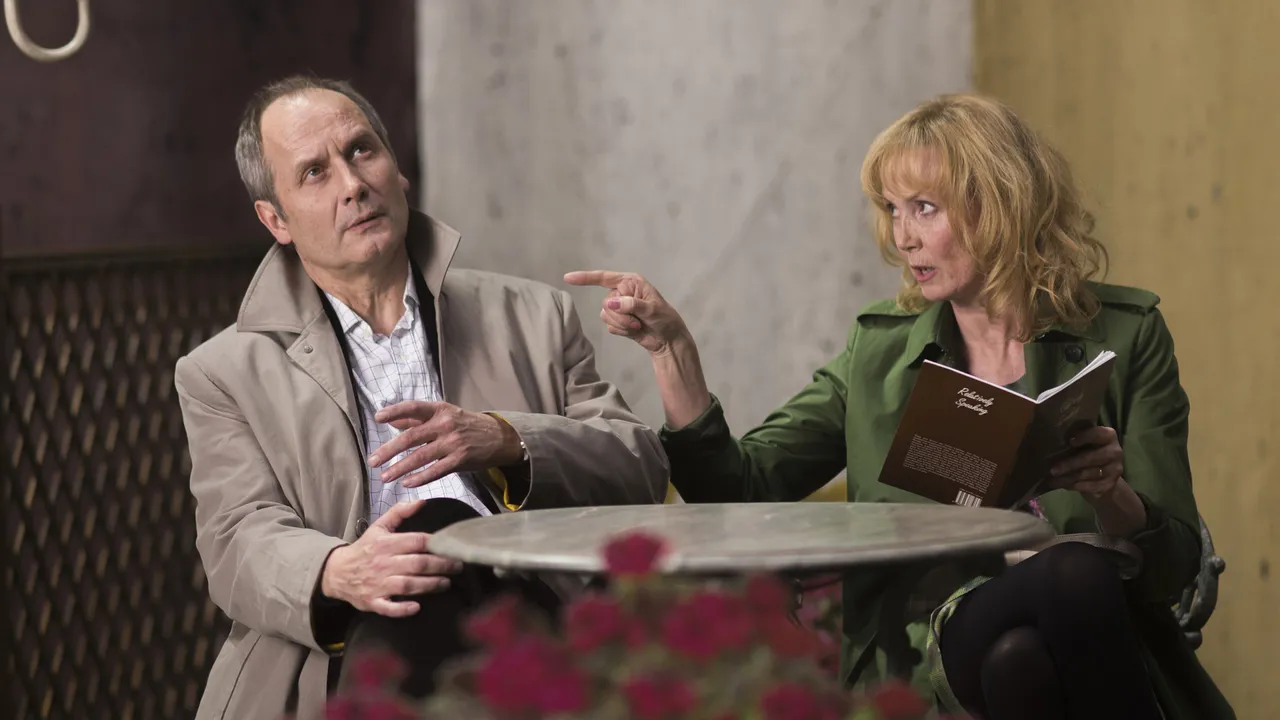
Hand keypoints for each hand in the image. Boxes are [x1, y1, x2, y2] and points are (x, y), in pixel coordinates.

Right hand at [320, 500, 463, 616]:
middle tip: (458, 566)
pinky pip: (388, 607)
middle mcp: (383, 563)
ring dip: (429, 585)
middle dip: (441, 565)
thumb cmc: (364, 548)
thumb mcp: (378, 527)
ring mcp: (378, 584)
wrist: (337, 572)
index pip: (416, 541)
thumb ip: (399, 513)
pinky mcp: (373, 602)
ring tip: (446, 583)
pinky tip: (417, 607)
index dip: (436, 544)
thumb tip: (421, 501)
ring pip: (408, 585)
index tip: (453, 546)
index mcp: (386, 544)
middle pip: (417, 564)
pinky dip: (402, 608)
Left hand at [367, 401, 523, 486]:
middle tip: (373, 461)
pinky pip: (436, 471)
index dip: (395, 411)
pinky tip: (407, 482)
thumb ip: (419, 419)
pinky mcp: (460, 460)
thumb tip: (392, 422)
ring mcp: (453, 443)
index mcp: (440, 410)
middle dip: (389, 450)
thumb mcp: (445, 415)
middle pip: (411, 437)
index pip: (413, 407)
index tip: (378, 417)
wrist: (499, 437)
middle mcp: (445, 424)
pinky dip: (420, 478)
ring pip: (420, 457)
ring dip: (400, 468)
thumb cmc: (467, 425)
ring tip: (385, 477)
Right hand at [563, 270, 689, 355]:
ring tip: (637, 325)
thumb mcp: (652, 309)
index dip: (585, 278)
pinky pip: (609, 326)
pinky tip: (634, 330)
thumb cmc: (665, 319)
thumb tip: (611, 303)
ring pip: (605, 315)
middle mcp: (622, 292)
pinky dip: (621, 330)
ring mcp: (618, 307)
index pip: (604, 278)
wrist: (667, 340)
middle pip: (605, 303)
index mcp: (630, 282)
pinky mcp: (617, 321)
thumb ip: (632, 304)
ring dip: (621, 323)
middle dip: (620, 315)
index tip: (568, 278)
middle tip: (637, 320)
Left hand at [1046, 425, 1124, 497]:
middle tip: (1053, 470)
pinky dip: (1075, 486)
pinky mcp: (1110, 484)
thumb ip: (1075, 438)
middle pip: (1091, 458)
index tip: (1070, 441)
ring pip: (1088, 474)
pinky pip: (1090, 486)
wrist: (1104, 473)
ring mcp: (1115, 469)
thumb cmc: (1088, 451)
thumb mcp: (1084, 442)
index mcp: (1108, 436)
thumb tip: (1053, 438)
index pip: (1098, 434)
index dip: (1085, 437)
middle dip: (1070, 464)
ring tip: (1052, 480)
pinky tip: (1064, 485)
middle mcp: (1115, 451)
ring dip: (1068, 478)